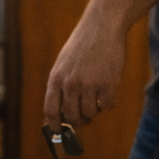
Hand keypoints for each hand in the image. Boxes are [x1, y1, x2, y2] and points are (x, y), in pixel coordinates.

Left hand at [42, 8, 125, 133]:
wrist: (101, 27)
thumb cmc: (82, 46)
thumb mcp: (63, 63)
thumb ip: (61, 86)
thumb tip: (61, 114)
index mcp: (56, 78)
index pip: (50, 111)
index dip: (55, 125)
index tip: (59, 131)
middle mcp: (70, 83)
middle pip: (72, 117)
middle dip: (79, 120)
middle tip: (85, 116)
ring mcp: (89, 84)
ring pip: (90, 113)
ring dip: (94, 110)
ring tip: (96, 97)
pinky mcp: (108, 84)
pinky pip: (107, 106)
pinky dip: (108, 103)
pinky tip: (107, 91)